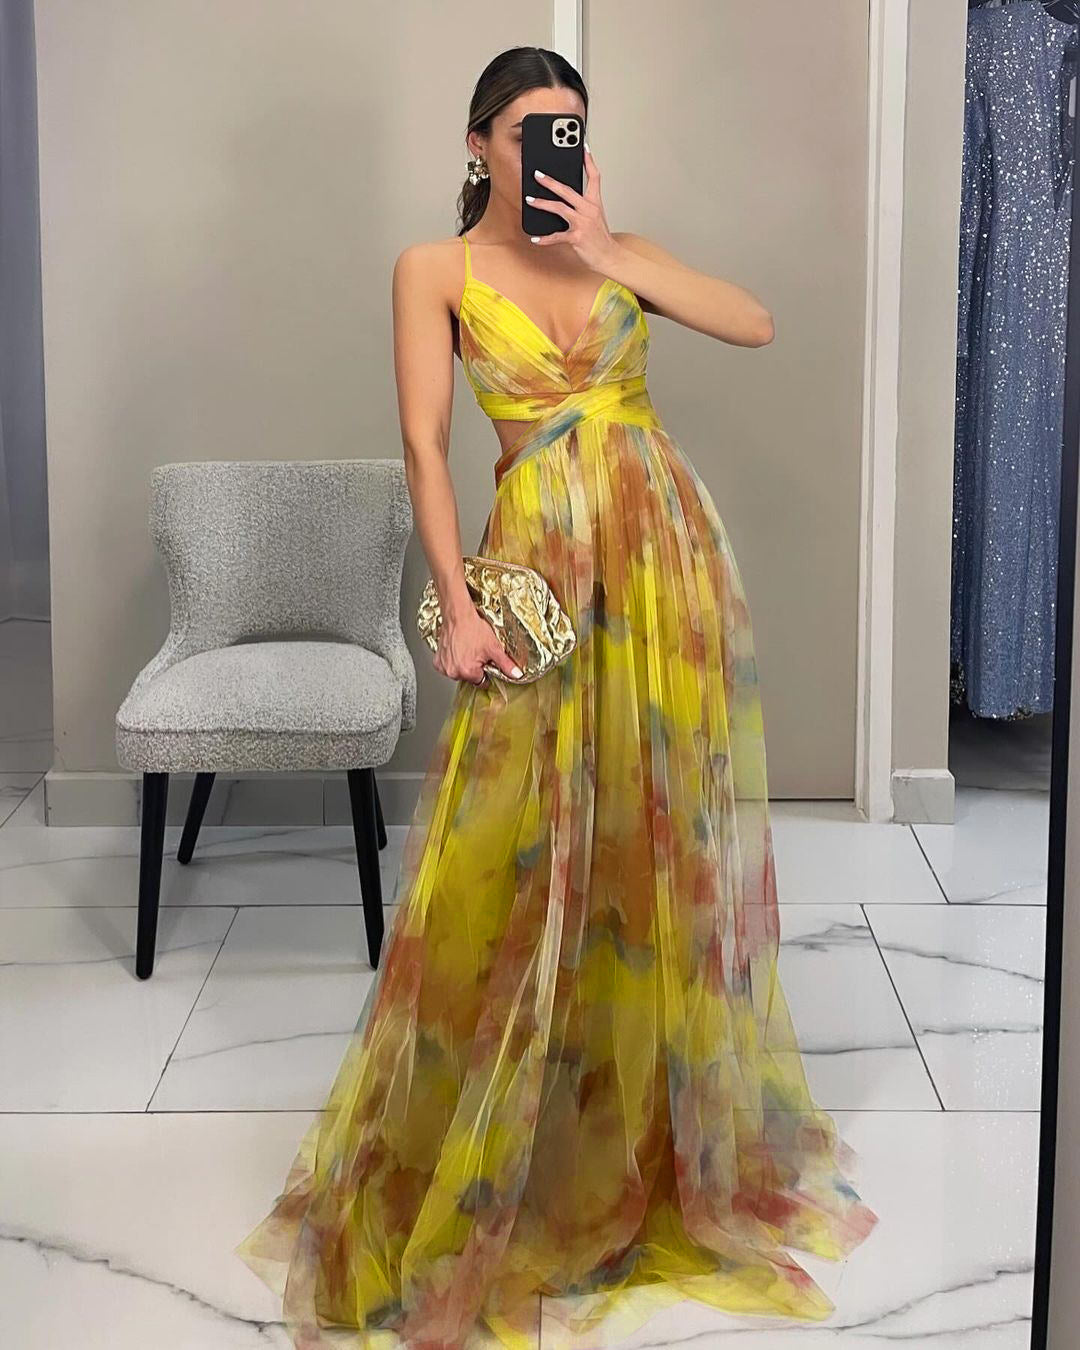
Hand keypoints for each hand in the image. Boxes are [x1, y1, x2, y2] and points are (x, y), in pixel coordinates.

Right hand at [432, 605, 523, 686]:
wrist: (458, 615)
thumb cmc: (473, 629)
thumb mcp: (494, 647)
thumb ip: (506, 664)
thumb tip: (517, 675)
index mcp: (468, 672)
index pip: (482, 682)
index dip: (485, 671)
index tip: (484, 661)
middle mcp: (454, 672)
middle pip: (469, 678)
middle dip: (474, 668)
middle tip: (475, 652)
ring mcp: (444, 667)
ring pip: (458, 672)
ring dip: (462, 664)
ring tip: (466, 649)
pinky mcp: (437, 661)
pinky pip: (447, 667)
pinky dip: (452, 661)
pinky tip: (457, 650)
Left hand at [526, 144, 616, 271]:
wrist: (610, 257)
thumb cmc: (601, 238)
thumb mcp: (596, 217)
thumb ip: (583, 206)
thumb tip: (565, 200)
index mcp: (595, 203)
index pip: (594, 177)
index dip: (589, 161)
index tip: (583, 147)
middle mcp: (589, 210)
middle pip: (567, 190)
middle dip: (550, 181)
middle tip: (537, 174)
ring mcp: (583, 223)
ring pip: (559, 208)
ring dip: (542, 203)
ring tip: (530, 200)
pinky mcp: (577, 237)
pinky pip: (557, 236)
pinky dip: (545, 239)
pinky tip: (535, 238)